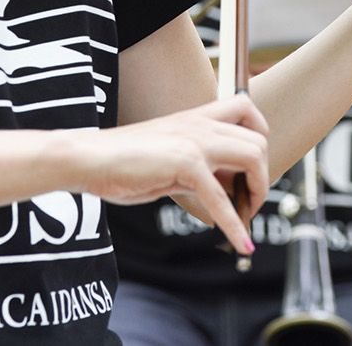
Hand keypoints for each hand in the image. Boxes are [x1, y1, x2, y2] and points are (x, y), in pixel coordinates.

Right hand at [68, 93, 268, 255]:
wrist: (89, 158)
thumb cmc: (121, 161)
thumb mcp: (168, 156)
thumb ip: (195, 165)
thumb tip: (219, 190)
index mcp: (196, 117)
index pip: (246, 108)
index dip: (259, 135)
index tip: (250, 169)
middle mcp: (200, 124)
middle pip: (258, 140)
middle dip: (262, 176)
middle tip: (248, 203)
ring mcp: (195, 141)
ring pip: (253, 158)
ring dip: (256, 194)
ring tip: (246, 219)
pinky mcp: (186, 163)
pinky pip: (222, 199)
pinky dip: (235, 225)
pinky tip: (241, 244)